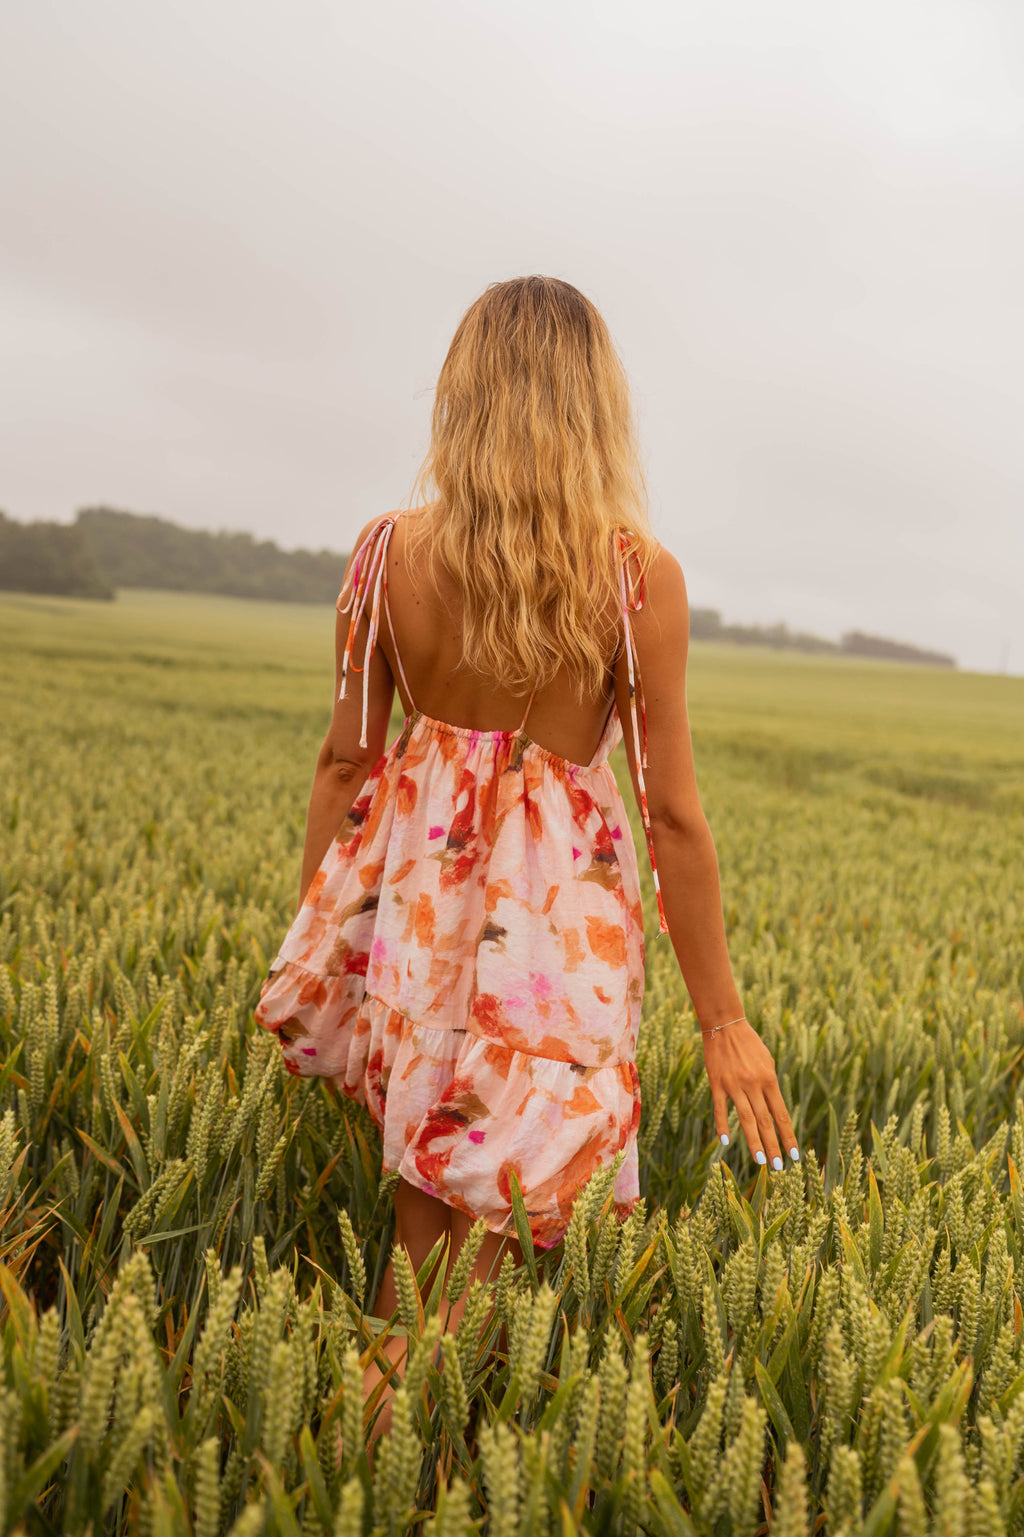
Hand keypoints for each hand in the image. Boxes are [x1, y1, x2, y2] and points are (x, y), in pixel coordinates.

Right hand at [700, 1019, 797, 1169]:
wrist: (725, 1025)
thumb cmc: (750, 1043)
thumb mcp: (768, 1061)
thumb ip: (771, 1085)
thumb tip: (774, 1109)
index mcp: (769, 1079)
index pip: (781, 1115)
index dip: (788, 1136)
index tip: (794, 1155)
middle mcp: (754, 1085)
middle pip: (766, 1122)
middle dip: (773, 1146)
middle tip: (778, 1167)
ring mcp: (734, 1085)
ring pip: (746, 1119)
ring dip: (753, 1142)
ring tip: (760, 1161)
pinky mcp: (717, 1084)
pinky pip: (720, 1109)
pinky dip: (723, 1126)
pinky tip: (726, 1142)